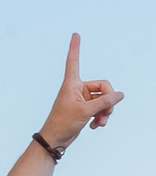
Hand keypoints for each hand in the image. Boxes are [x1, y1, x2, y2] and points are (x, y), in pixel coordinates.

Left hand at [42, 33, 122, 150]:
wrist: (54, 141)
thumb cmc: (63, 124)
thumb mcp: (86, 112)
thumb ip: (105, 102)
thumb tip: (121, 95)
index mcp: (71, 84)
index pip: (74, 62)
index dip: (75, 48)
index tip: (75, 34)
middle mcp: (77, 89)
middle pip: (104, 87)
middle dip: (108, 101)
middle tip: (106, 113)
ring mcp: (82, 99)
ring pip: (104, 99)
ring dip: (106, 111)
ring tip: (100, 122)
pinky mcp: (85, 109)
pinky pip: (101, 108)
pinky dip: (101, 117)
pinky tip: (96, 126)